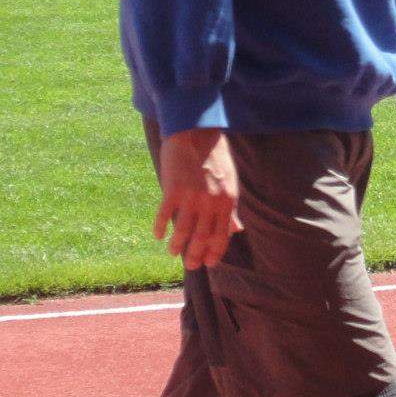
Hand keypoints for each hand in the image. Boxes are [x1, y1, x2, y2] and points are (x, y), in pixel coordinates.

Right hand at [156, 127, 241, 269]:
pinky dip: (160, 227)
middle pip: (202, 238)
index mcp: (227, 201)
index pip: (222, 236)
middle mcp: (211, 202)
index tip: (208, 263)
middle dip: (196, 255)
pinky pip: (165, 215)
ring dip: (178, 246)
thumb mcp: (230, 183)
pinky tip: (157, 235)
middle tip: (190, 265)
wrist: (196, 131)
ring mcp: (192, 197)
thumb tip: (237, 230)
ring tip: (172, 252)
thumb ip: (231, 209)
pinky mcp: (173, 189)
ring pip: (183, 231)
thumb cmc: (214, 157)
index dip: (214, 253)